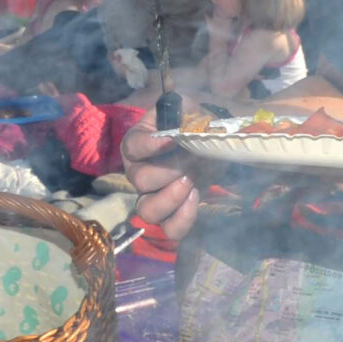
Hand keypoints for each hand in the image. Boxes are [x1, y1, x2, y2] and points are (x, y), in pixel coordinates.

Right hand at [119, 120, 198, 239]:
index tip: (174, 139)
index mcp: (137, 143)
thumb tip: (182, 130)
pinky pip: (170, 230)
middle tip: (190, 161)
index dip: (151, 145)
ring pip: (148, 211)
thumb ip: (185, 114)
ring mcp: (151, 196)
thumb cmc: (193, 126)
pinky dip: (184, 219)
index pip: (132, 147)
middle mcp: (137, 172)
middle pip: (140, 180)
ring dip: (171, 198)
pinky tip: (196, 197)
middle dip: (169, 171)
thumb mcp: (189, 111)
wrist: (209, 145)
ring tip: (191, 183)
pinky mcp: (170, 215)